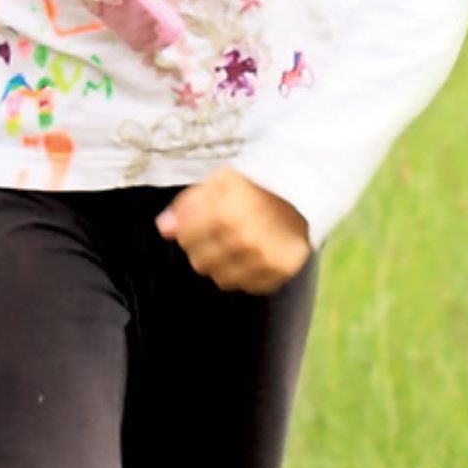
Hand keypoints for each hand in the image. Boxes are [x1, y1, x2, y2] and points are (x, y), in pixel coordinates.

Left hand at [154, 167, 310, 292]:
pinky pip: (248, 286)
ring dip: (222, 264)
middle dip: (202, 247)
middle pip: (200, 262)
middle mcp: (245, 240)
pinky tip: (251, 254)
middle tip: (218, 232)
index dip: (188, 229)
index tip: (198, 222)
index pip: (186, 238)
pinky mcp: (280, 271)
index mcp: (225, 214)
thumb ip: (188, 204)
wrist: (304, 188)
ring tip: (234, 244)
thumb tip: (163, 228)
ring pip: (221, 279)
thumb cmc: (256, 183)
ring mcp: (264, 259)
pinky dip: (245, 273)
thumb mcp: (219, 182)